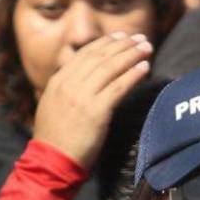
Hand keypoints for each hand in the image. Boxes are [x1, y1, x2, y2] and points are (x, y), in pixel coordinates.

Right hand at [32, 32, 152, 169]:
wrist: (52, 162)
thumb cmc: (56, 141)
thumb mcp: (53, 107)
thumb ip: (67, 90)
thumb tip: (84, 80)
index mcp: (58, 82)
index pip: (84, 55)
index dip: (105, 44)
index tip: (120, 37)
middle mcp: (69, 84)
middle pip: (100, 57)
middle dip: (122, 45)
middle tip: (139, 38)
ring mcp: (82, 97)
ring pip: (110, 68)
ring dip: (131, 55)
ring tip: (146, 48)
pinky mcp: (96, 111)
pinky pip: (118, 87)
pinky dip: (133, 75)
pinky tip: (144, 67)